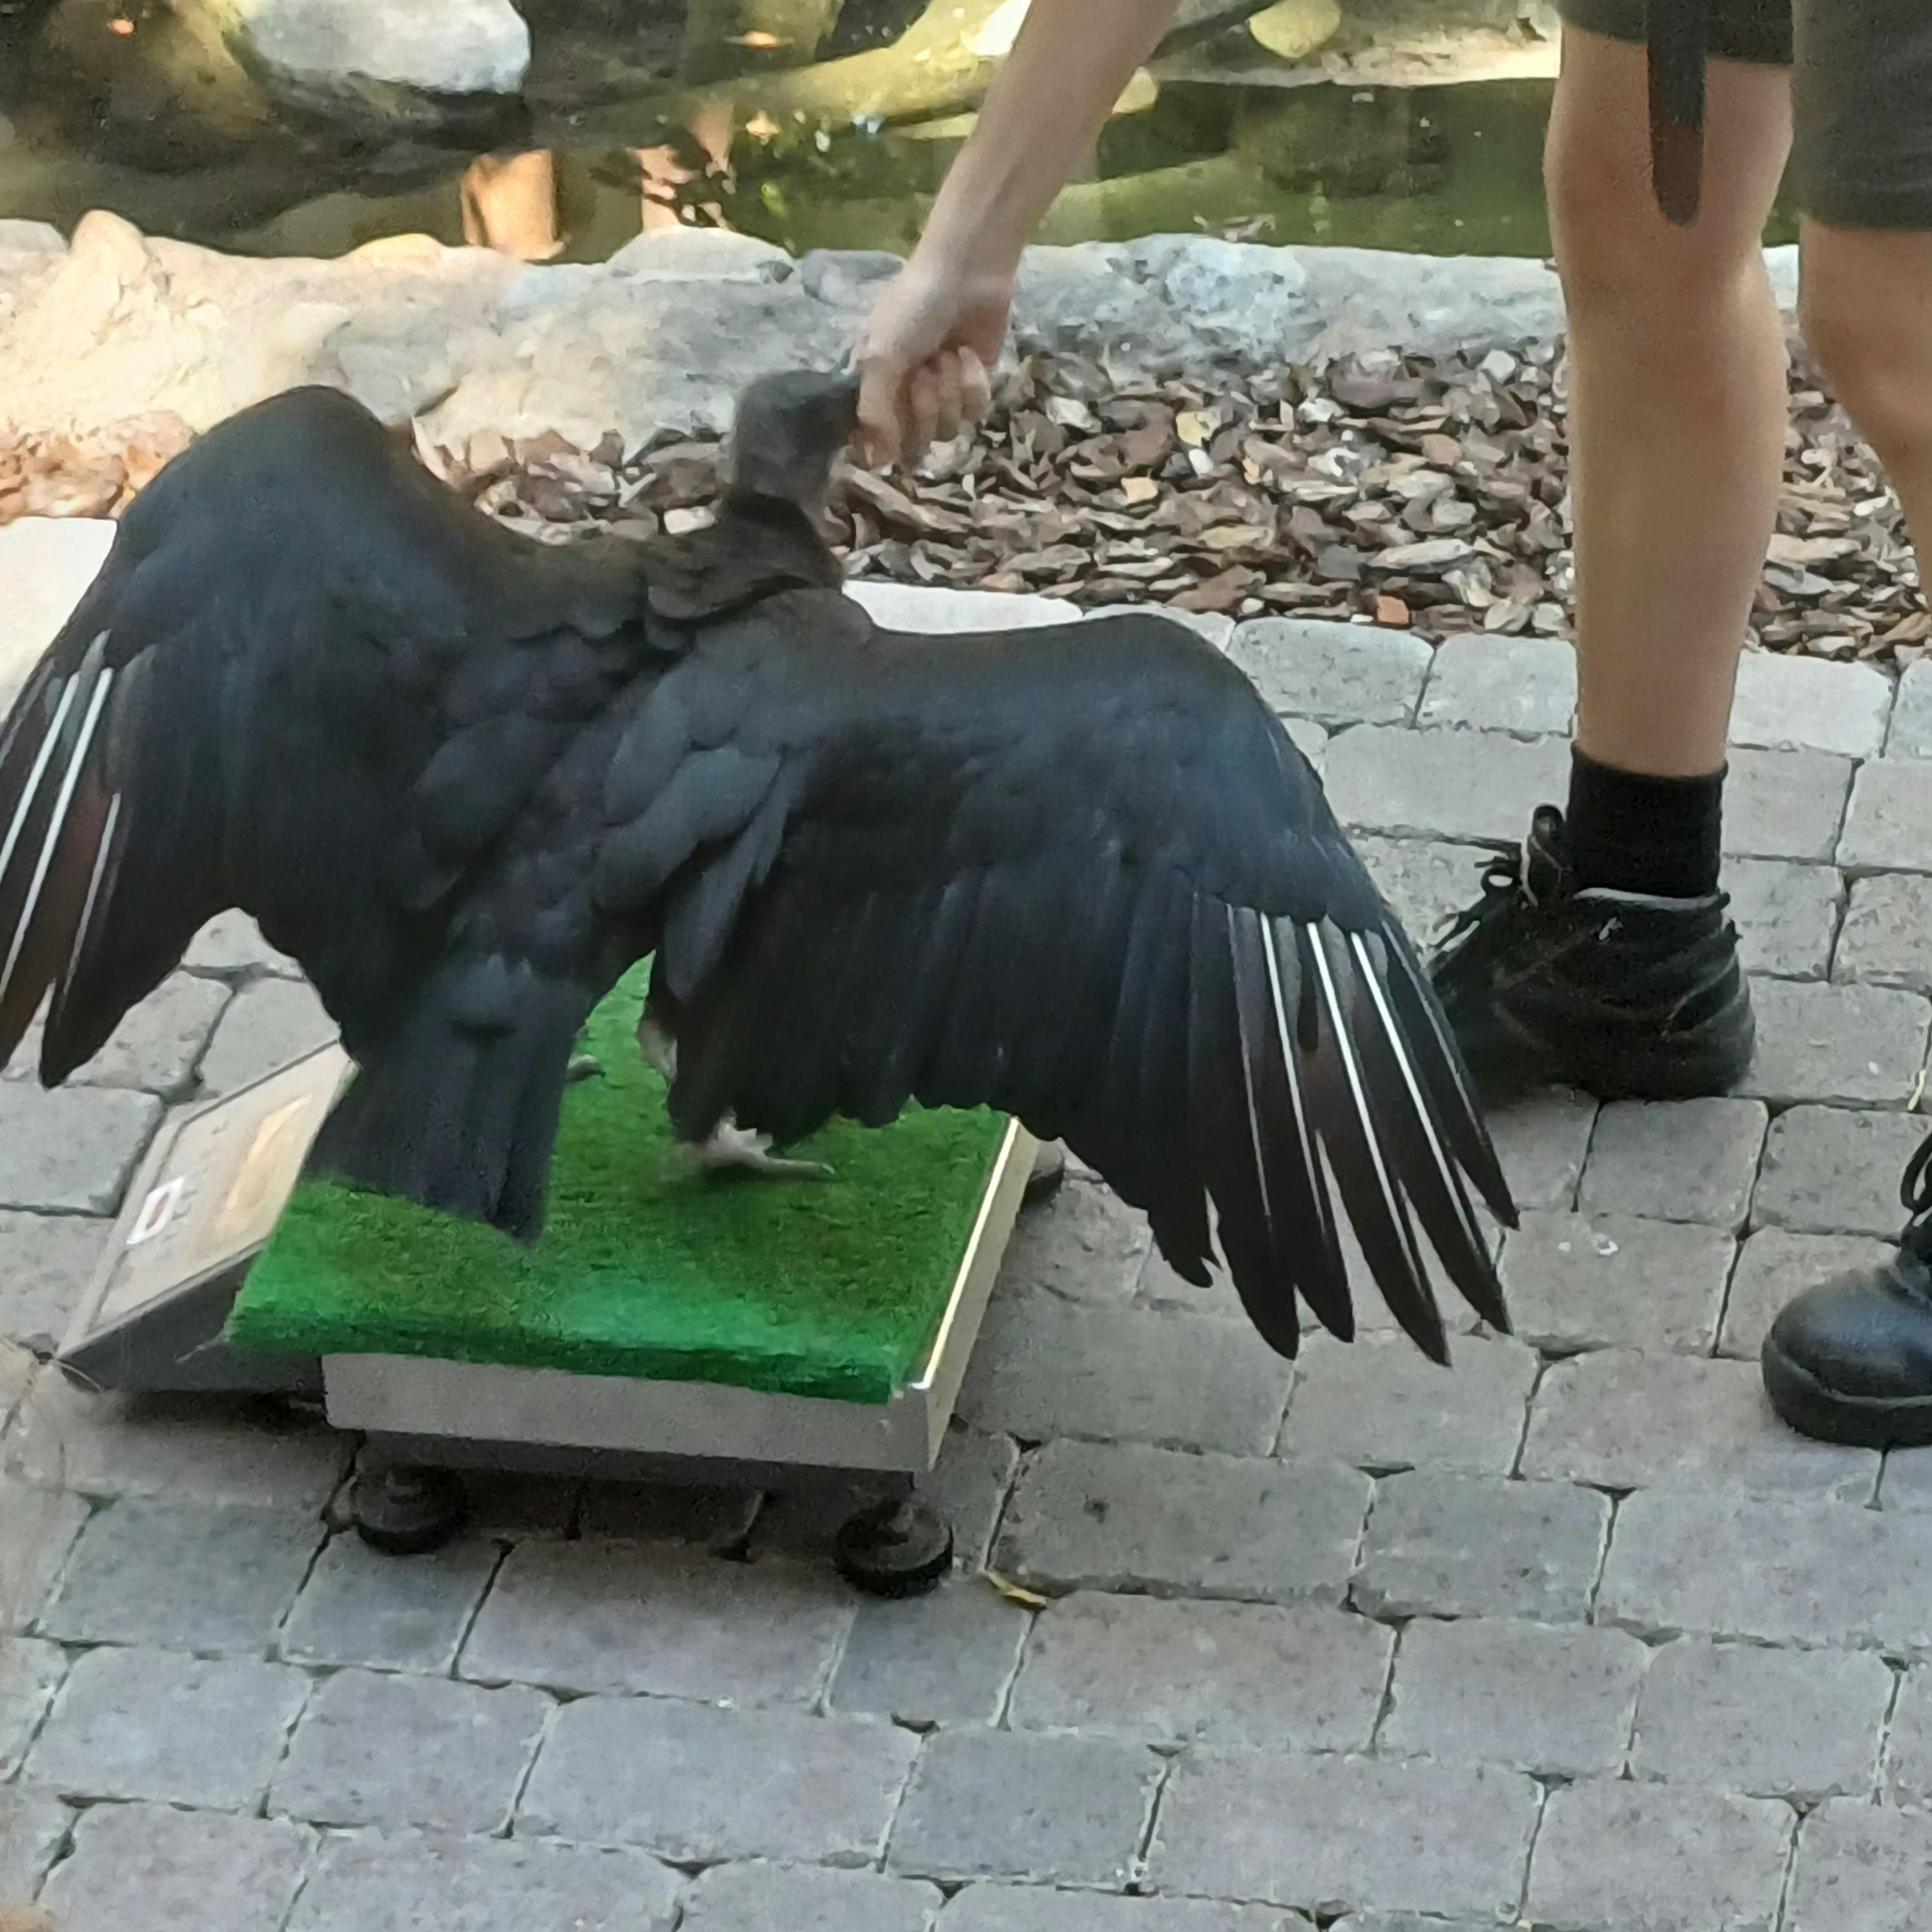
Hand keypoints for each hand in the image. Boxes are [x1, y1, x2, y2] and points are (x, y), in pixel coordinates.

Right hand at [852, 255, 1011, 468]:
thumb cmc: (914, 308)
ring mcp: (942, 393)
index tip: (895, 424)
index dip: (889, 440)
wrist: (965, 273)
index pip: (879, 441)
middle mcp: (906, 397)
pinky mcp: (974, 386)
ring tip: (946, 356)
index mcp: (876, 388)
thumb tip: (874, 464)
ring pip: (948, 430)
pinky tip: (967, 356)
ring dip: (949, 391)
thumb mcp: (883, 357)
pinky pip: (975, 412)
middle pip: (917, 442)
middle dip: (924, 408)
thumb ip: (875, 411)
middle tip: (924, 373)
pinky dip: (972, 383)